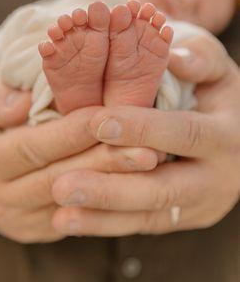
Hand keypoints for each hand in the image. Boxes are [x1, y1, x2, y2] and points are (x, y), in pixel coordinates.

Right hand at [0, 83, 157, 242]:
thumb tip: (22, 105)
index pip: (33, 147)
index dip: (72, 133)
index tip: (108, 117)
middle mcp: (2, 199)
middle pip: (61, 179)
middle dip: (106, 163)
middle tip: (149, 149)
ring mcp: (24, 220)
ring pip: (77, 202)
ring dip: (117, 182)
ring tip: (154, 163)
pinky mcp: (44, 228)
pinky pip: (82, 217)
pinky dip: (112, 198)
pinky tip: (142, 181)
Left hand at [51, 35, 239, 235]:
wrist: (236, 136)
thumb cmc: (216, 95)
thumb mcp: (217, 71)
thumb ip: (200, 59)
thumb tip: (173, 57)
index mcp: (225, 136)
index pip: (183, 133)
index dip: (142, 129)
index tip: (97, 124)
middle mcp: (216, 178)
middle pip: (162, 189)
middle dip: (111, 190)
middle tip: (62, 186)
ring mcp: (199, 204)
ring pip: (148, 215)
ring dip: (101, 217)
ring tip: (60, 216)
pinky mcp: (181, 217)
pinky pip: (142, 224)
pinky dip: (106, 224)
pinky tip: (71, 222)